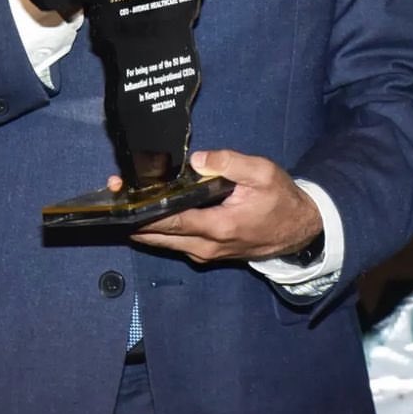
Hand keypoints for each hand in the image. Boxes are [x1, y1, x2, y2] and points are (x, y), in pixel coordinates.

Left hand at [124, 149, 322, 263]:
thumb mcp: (262, 173)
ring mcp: (206, 253)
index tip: (120, 195)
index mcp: (217, 227)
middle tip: (111, 196)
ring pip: (164, 242)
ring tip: (122, 202)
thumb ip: (229, 163)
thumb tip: (196, 160)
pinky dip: (159, 229)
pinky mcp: (209, 252)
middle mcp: (206, 246)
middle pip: (158, 236)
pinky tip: (147, 212)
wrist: (301, 230)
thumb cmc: (281, 199)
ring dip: (143, 224)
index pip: (170, 220)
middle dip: (133, 217)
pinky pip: (176, 242)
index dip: (142, 208)